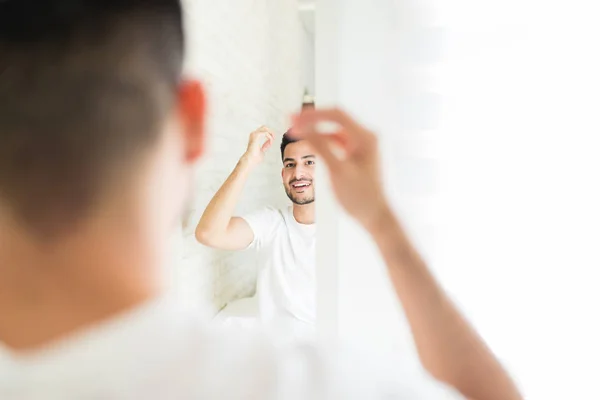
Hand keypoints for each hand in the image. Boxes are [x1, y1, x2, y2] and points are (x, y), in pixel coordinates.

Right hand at [242, 126, 273, 166]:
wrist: (250, 160)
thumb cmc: (254, 158)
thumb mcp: (262, 150)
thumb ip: (265, 146)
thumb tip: (269, 142)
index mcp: (254, 137)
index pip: (263, 131)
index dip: (269, 135)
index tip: (271, 143)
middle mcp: (253, 134)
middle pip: (264, 127)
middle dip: (270, 132)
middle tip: (274, 138)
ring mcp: (254, 134)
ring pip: (265, 128)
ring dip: (271, 133)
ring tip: (273, 140)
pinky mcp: (256, 136)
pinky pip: (266, 133)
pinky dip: (270, 138)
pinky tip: (270, 143)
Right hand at [291, 108, 389, 229]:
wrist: (375, 217)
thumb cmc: (361, 197)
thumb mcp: (337, 170)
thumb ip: (320, 146)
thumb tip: (303, 128)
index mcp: (365, 137)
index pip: (336, 115)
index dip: (312, 115)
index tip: (292, 118)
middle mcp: (365, 138)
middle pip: (334, 121)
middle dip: (312, 121)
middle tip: (290, 123)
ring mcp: (361, 147)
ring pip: (334, 132)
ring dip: (315, 132)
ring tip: (296, 134)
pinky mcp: (356, 156)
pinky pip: (336, 143)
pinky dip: (323, 143)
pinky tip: (309, 146)